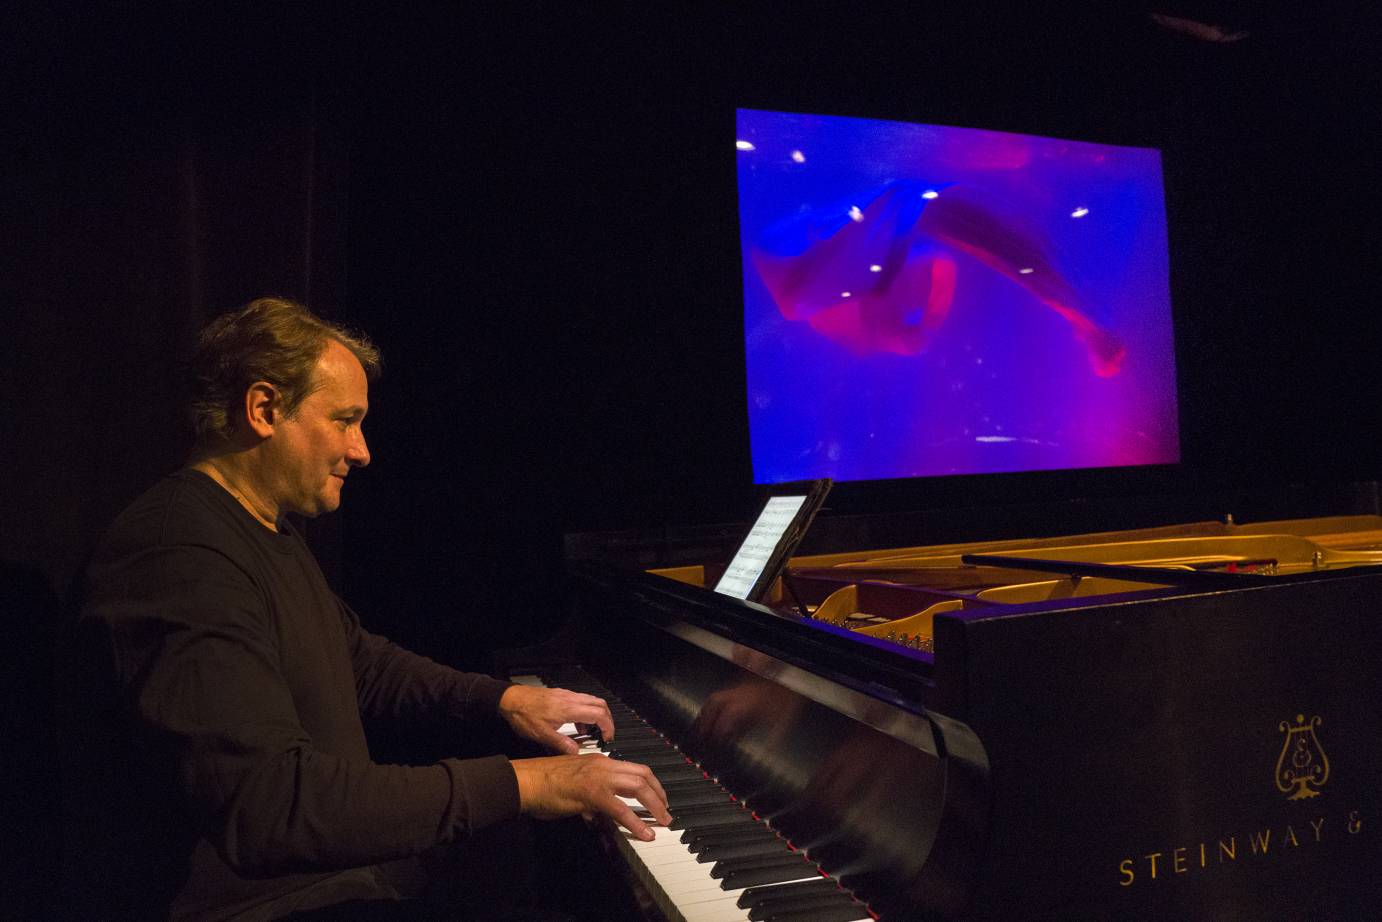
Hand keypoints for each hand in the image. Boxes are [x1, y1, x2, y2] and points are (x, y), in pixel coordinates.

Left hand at [498, 684, 615, 753]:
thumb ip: (561, 744)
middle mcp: (571, 699)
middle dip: (607, 720)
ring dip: (596, 715)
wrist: (510, 699)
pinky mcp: (561, 694)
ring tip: (588, 732)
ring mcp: (567, 695)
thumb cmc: (524, 715)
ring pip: (592, 701)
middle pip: (600, 704)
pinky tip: (575, 724)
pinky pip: (581, 700)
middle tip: (604, 734)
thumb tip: (577, 753)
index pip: (599, 714)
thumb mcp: (542, 735)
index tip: (607, 738)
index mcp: (569, 709)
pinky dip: (586, 711)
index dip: (608, 727)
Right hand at [511, 754, 671, 840]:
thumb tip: (602, 814)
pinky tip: (645, 834)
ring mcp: (599, 777)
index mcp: (600, 761)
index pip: (635, 768)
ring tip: (662, 822)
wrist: (526, 781)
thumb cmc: (543, 783)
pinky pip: (621, 809)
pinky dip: (636, 822)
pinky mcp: (592, 793)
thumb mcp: (575, 784)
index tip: (658, 797)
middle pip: (643, 774)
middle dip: (659, 794)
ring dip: (655, 806)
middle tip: (665, 812)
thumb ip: (592, 796)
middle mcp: (604, 765)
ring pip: (638, 787)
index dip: (651, 783)